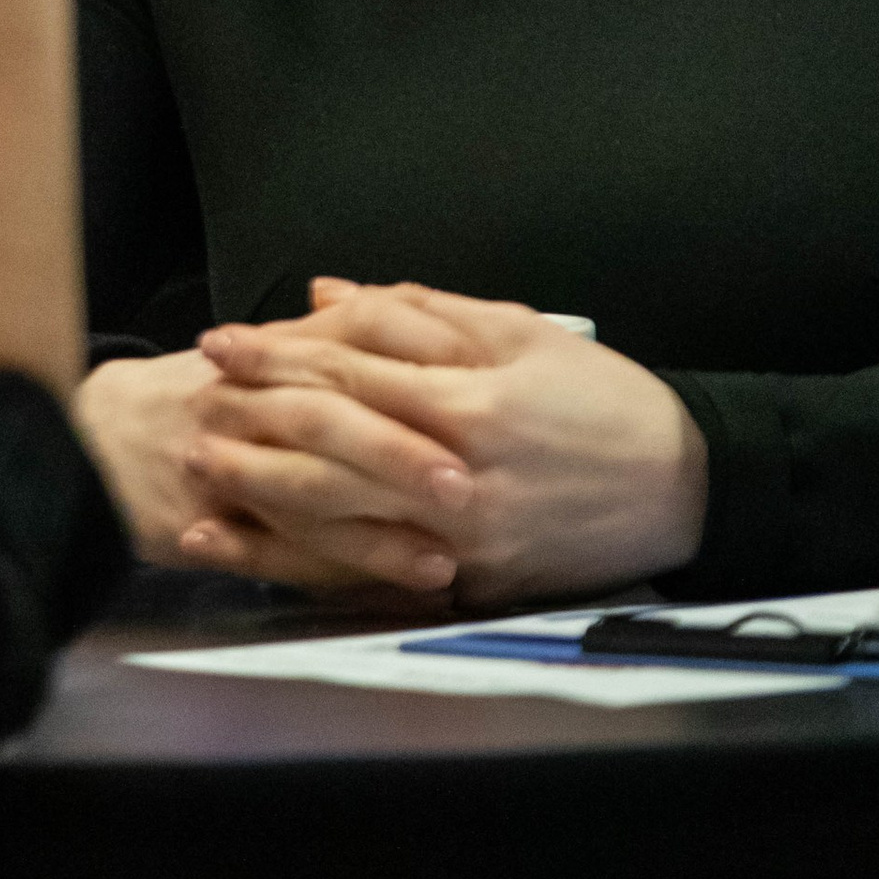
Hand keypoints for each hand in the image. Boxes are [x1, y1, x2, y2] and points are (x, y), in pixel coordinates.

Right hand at [74, 344, 462, 595]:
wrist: (96, 433)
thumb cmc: (197, 393)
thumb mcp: (259, 353)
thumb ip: (331, 338)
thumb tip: (416, 319)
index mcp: (267, 358)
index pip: (342, 358)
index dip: (405, 382)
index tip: (471, 404)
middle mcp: (242, 408)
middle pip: (324, 425)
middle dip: (396, 457)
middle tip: (463, 487)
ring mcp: (220, 472)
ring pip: (303, 503)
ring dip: (374, 535)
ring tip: (439, 561)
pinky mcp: (202, 530)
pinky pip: (273, 558)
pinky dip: (327, 576)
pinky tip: (375, 591)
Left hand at [185, 280, 709, 607]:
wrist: (683, 488)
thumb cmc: (605, 400)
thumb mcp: (525, 333)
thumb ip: (422, 314)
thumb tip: (330, 294)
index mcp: (472, 402)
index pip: (352, 370)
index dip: (279, 352)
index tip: (222, 340)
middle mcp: (457, 475)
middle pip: (331, 442)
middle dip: (254, 415)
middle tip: (195, 396)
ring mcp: (459, 539)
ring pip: (339, 513)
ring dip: (262, 488)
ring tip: (201, 466)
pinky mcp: (467, 584)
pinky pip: (370, 571)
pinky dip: (305, 560)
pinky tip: (252, 551)